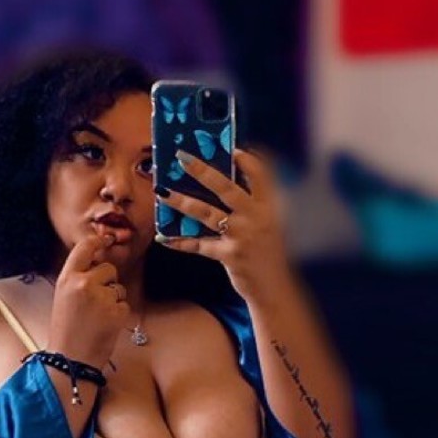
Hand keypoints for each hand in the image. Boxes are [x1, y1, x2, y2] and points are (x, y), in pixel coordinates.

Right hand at [48, 228, 130, 365]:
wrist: (69, 359)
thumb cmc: (67, 330)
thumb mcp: (64, 297)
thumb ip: (78, 278)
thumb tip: (97, 263)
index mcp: (67, 278)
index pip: (85, 248)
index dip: (98, 241)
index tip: (106, 239)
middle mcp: (84, 283)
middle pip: (109, 269)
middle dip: (108, 282)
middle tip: (95, 303)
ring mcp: (101, 297)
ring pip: (119, 288)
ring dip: (114, 300)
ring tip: (98, 317)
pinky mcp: (116, 312)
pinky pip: (125, 305)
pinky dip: (119, 315)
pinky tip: (106, 326)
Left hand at [154, 147, 293, 303]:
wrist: (275, 288)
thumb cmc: (269, 252)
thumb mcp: (272, 223)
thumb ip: (257, 203)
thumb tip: (230, 182)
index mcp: (270, 206)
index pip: (261, 174)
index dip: (247, 160)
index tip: (231, 149)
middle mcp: (256, 217)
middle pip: (226, 187)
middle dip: (202, 170)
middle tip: (181, 157)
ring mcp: (242, 235)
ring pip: (206, 213)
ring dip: (181, 202)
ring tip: (162, 193)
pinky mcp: (229, 254)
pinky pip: (199, 245)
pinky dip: (180, 242)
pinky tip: (164, 237)